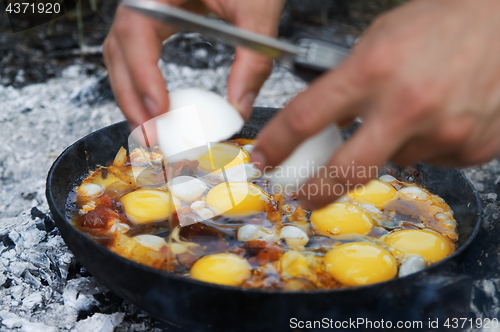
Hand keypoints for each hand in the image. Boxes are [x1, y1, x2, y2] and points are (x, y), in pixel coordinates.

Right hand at [103, 0, 284, 136]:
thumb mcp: (255, 10)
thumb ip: (253, 59)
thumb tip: (239, 108)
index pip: (136, 34)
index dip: (144, 77)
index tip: (160, 112)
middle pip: (119, 52)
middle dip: (131, 99)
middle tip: (150, 137)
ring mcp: (143, 10)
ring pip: (120, 58)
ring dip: (132, 98)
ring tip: (149, 131)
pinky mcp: (153, 21)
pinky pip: (134, 55)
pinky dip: (141, 85)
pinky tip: (155, 108)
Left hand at [252, 0, 499, 209]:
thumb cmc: (442, 24)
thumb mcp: (379, 40)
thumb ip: (347, 82)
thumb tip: (324, 122)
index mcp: (373, 70)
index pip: (305, 118)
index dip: (276, 144)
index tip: (265, 158)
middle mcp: (406, 106)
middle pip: (343, 173)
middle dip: (314, 192)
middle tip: (302, 197)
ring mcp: (442, 132)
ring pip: (391, 162)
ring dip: (388, 146)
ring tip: (408, 112)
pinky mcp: (468, 149)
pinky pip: (428, 160)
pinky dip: (423, 144)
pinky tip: (438, 116)